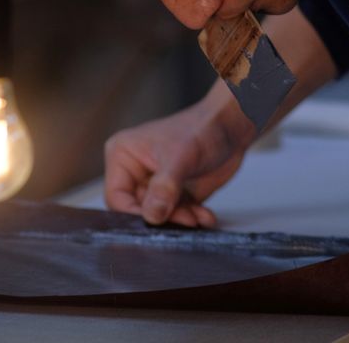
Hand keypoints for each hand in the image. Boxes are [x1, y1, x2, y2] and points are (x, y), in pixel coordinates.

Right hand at [104, 98, 250, 227]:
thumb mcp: (180, 158)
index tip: (156, 221)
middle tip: (185, 219)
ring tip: (199, 217)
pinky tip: (205, 215)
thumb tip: (152, 215)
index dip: (134, 213)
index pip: (116, 196)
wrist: (231, 126)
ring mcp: (155, 183)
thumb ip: (164, 188)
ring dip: (180, 220)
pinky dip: (191, 218)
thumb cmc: (202, 128)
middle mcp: (136, 170)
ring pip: (159, 215)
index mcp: (123, 155)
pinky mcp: (175, 193)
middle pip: (139, 209)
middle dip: (164, 218)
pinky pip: (177, 215)